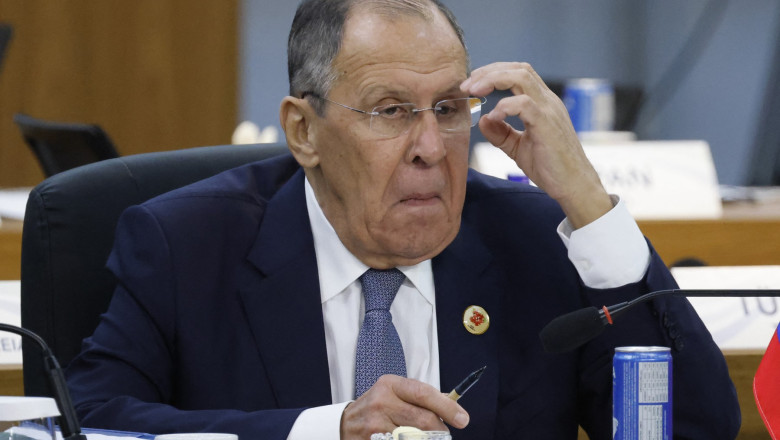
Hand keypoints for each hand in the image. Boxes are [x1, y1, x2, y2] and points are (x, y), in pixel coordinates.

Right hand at [340, 375, 468, 439]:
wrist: (345, 424)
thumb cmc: (377, 407)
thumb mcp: (394, 393)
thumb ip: (420, 398)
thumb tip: (452, 406)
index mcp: (390, 385)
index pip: (424, 393)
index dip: (447, 407)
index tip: (462, 419)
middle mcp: (381, 402)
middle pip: (423, 420)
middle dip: (440, 429)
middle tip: (444, 433)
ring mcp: (375, 425)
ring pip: (415, 438)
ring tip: (425, 437)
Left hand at [461, 62, 611, 228]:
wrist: (573, 186)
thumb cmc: (551, 167)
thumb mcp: (518, 147)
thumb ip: (501, 133)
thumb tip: (484, 119)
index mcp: (541, 103)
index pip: (518, 73)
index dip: (493, 73)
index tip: (471, 84)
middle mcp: (547, 101)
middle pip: (518, 69)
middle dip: (488, 71)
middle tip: (466, 85)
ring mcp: (549, 110)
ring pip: (522, 77)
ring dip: (493, 79)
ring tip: (474, 91)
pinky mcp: (547, 124)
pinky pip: (525, 103)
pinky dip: (505, 105)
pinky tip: (494, 116)